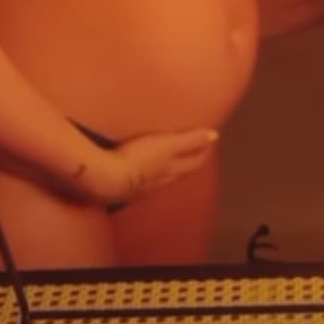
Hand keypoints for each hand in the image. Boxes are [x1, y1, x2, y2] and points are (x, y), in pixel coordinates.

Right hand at [70, 127, 219, 206]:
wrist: (108, 179)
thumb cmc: (138, 157)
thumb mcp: (168, 144)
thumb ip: (190, 140)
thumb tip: (215, 135)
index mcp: (173, 169)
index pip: (194, 162)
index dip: (203, 151)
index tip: (209, 140)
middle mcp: (161, 181)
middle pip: (180, 172)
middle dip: (188, 162)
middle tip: (192, 150)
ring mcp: (143, 187)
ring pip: (162, 179)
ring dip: (168, 171)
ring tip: (167, 161)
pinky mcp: (126, 189)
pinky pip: (143, 183)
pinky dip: (148, 176)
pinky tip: (140, 174)